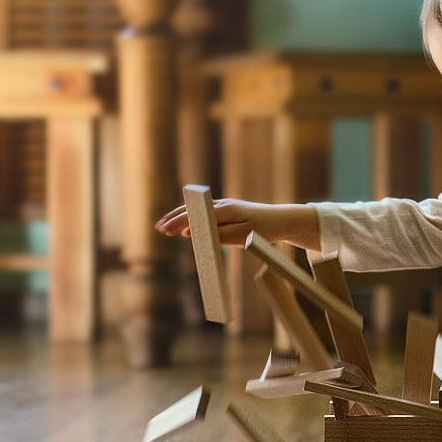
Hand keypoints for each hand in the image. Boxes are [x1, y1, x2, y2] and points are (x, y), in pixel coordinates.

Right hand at [154, 198, 316, 247]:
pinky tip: (184, 228)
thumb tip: (192, 234)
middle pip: (192, 210)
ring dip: (180, 217)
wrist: (282, 221)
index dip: (179, 223)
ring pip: (197, 211)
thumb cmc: (264, 230)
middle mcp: (223, 205)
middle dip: (174, 219)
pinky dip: (191, 218)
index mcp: (225, 210)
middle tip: (159, 229)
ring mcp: (225, 207)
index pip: (196, 216)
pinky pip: (205, 214)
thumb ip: (217, 235)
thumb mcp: (242, 236)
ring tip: (164, 226)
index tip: (165, 230)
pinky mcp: (228, 212)